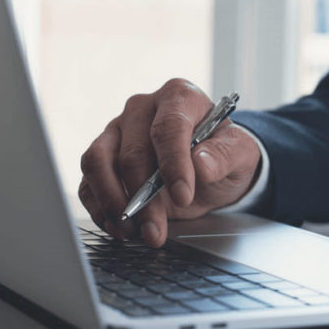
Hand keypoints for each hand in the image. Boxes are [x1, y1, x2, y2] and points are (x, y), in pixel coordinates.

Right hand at [79, 78, 261, 247]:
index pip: (168, 127)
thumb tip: (201, 166)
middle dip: (143, 197)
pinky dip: (100, 208)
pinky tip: (120, 228)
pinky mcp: (102, 157)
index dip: (174, 163)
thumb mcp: (240, 154)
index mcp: (178, 97)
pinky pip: (88, 182)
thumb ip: (225, 156)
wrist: (211, 168)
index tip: (184, 195)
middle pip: (131, 151)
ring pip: (97, 162)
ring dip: (113, 202)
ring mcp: (117, 132)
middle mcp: (142, 109)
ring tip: (134, 231)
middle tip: (157, 229)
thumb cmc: (222, 154)